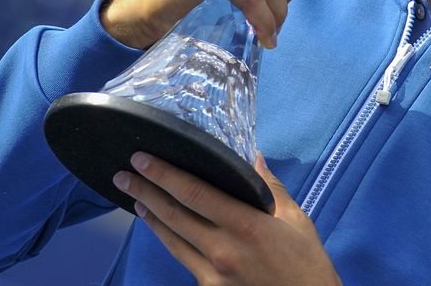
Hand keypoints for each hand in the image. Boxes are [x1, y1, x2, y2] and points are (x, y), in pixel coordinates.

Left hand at [113, 152, 341, 285]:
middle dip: (145, 191)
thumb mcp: (295, 219)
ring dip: (150, 215)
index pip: (194, 193)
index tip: (144, 158)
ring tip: (134, 197)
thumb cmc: (305, 262)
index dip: (164, 174)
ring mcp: (212, 273)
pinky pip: (182, 257)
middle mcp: (223, 249)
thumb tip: (254, 158)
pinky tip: (160, 227)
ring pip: (171, 238)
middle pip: (173, 214)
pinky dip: (167, 238)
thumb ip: (271, 187)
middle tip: (124, 174)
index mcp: (245, 225)